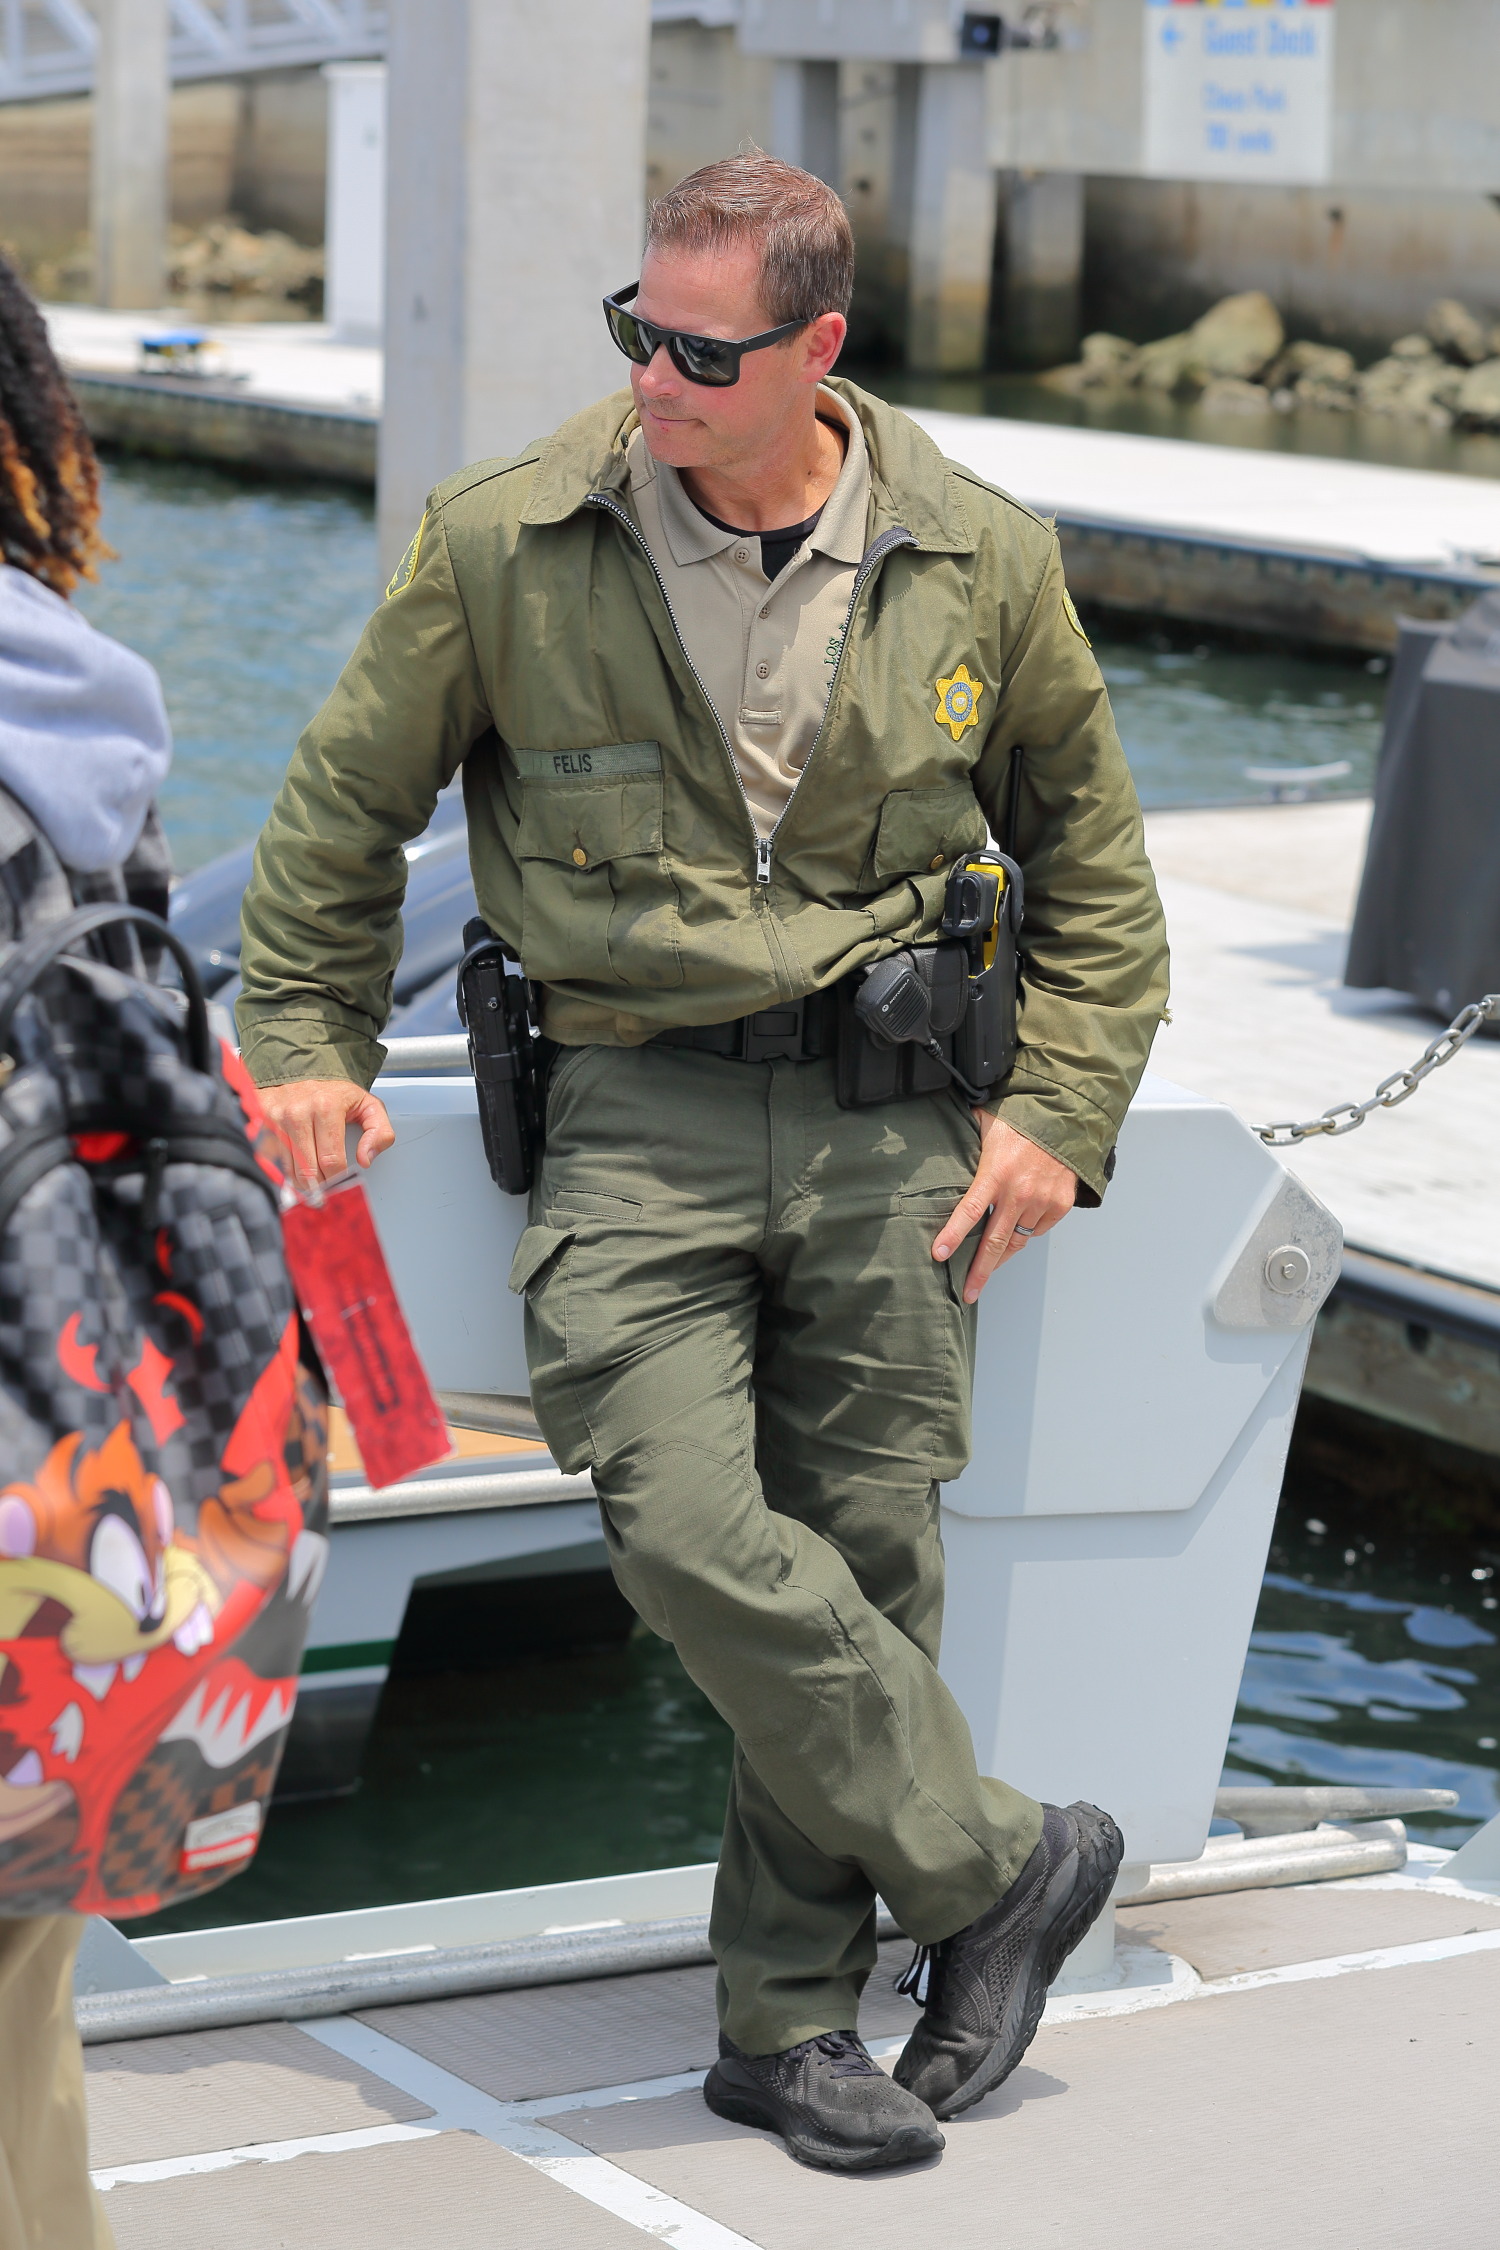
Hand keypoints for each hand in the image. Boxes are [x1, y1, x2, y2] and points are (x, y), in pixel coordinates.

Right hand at [256, 1077, 394, 1189]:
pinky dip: (284, 1169)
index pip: (332, 1160)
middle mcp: (297, 1112)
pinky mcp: (260, 1122)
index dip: (338, 1178)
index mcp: (326, 1107)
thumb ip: (379, 1132)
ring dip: (302, 1180)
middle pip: (308, 1170)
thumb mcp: (368, 1105)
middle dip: (320, 1184)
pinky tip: (294, 1167)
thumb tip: (365, 1159)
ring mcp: (275, 1118)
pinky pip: (271, 1159)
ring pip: (288, 1169)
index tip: (340, 1181)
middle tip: (327, 1186)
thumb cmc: (335, 1092)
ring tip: (312, 1177)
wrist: (301, 1069)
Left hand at [933, 1112, 1075, 1303]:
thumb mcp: (985, 1124)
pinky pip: (1037, 1230)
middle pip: (994, 1243)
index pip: (969, 1212)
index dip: (953, 1236)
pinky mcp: (1059, 1205)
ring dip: (1001, 1255)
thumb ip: (965, 1142)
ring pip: (1017, 1241)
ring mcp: (1041, 1202)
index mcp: (995, 1175)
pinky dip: (1026, 1233)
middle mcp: (1018, 1193)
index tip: (938, 1255)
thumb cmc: (1021, 1120)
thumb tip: (938, 1140)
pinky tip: (1016, 1230)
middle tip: (968, 1293)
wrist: (1065, 1119)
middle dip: (980, 1272)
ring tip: (989, 1268)